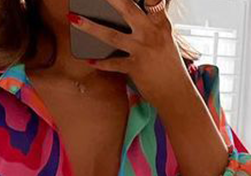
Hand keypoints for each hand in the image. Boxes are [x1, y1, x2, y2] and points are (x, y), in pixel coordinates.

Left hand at [68, 0, 188, 111]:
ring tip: (73, 18)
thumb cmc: (168, 65)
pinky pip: (112, 63)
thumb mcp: (164, 38)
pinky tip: (89, 59)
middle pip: (127, 8)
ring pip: (111, 36)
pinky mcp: (134, 68)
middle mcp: (151, 33)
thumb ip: (150, 24)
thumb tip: (129, 13)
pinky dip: (100, 62)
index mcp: (160, 22)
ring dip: (90, 27)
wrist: (176, 92)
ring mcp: (142, 50)